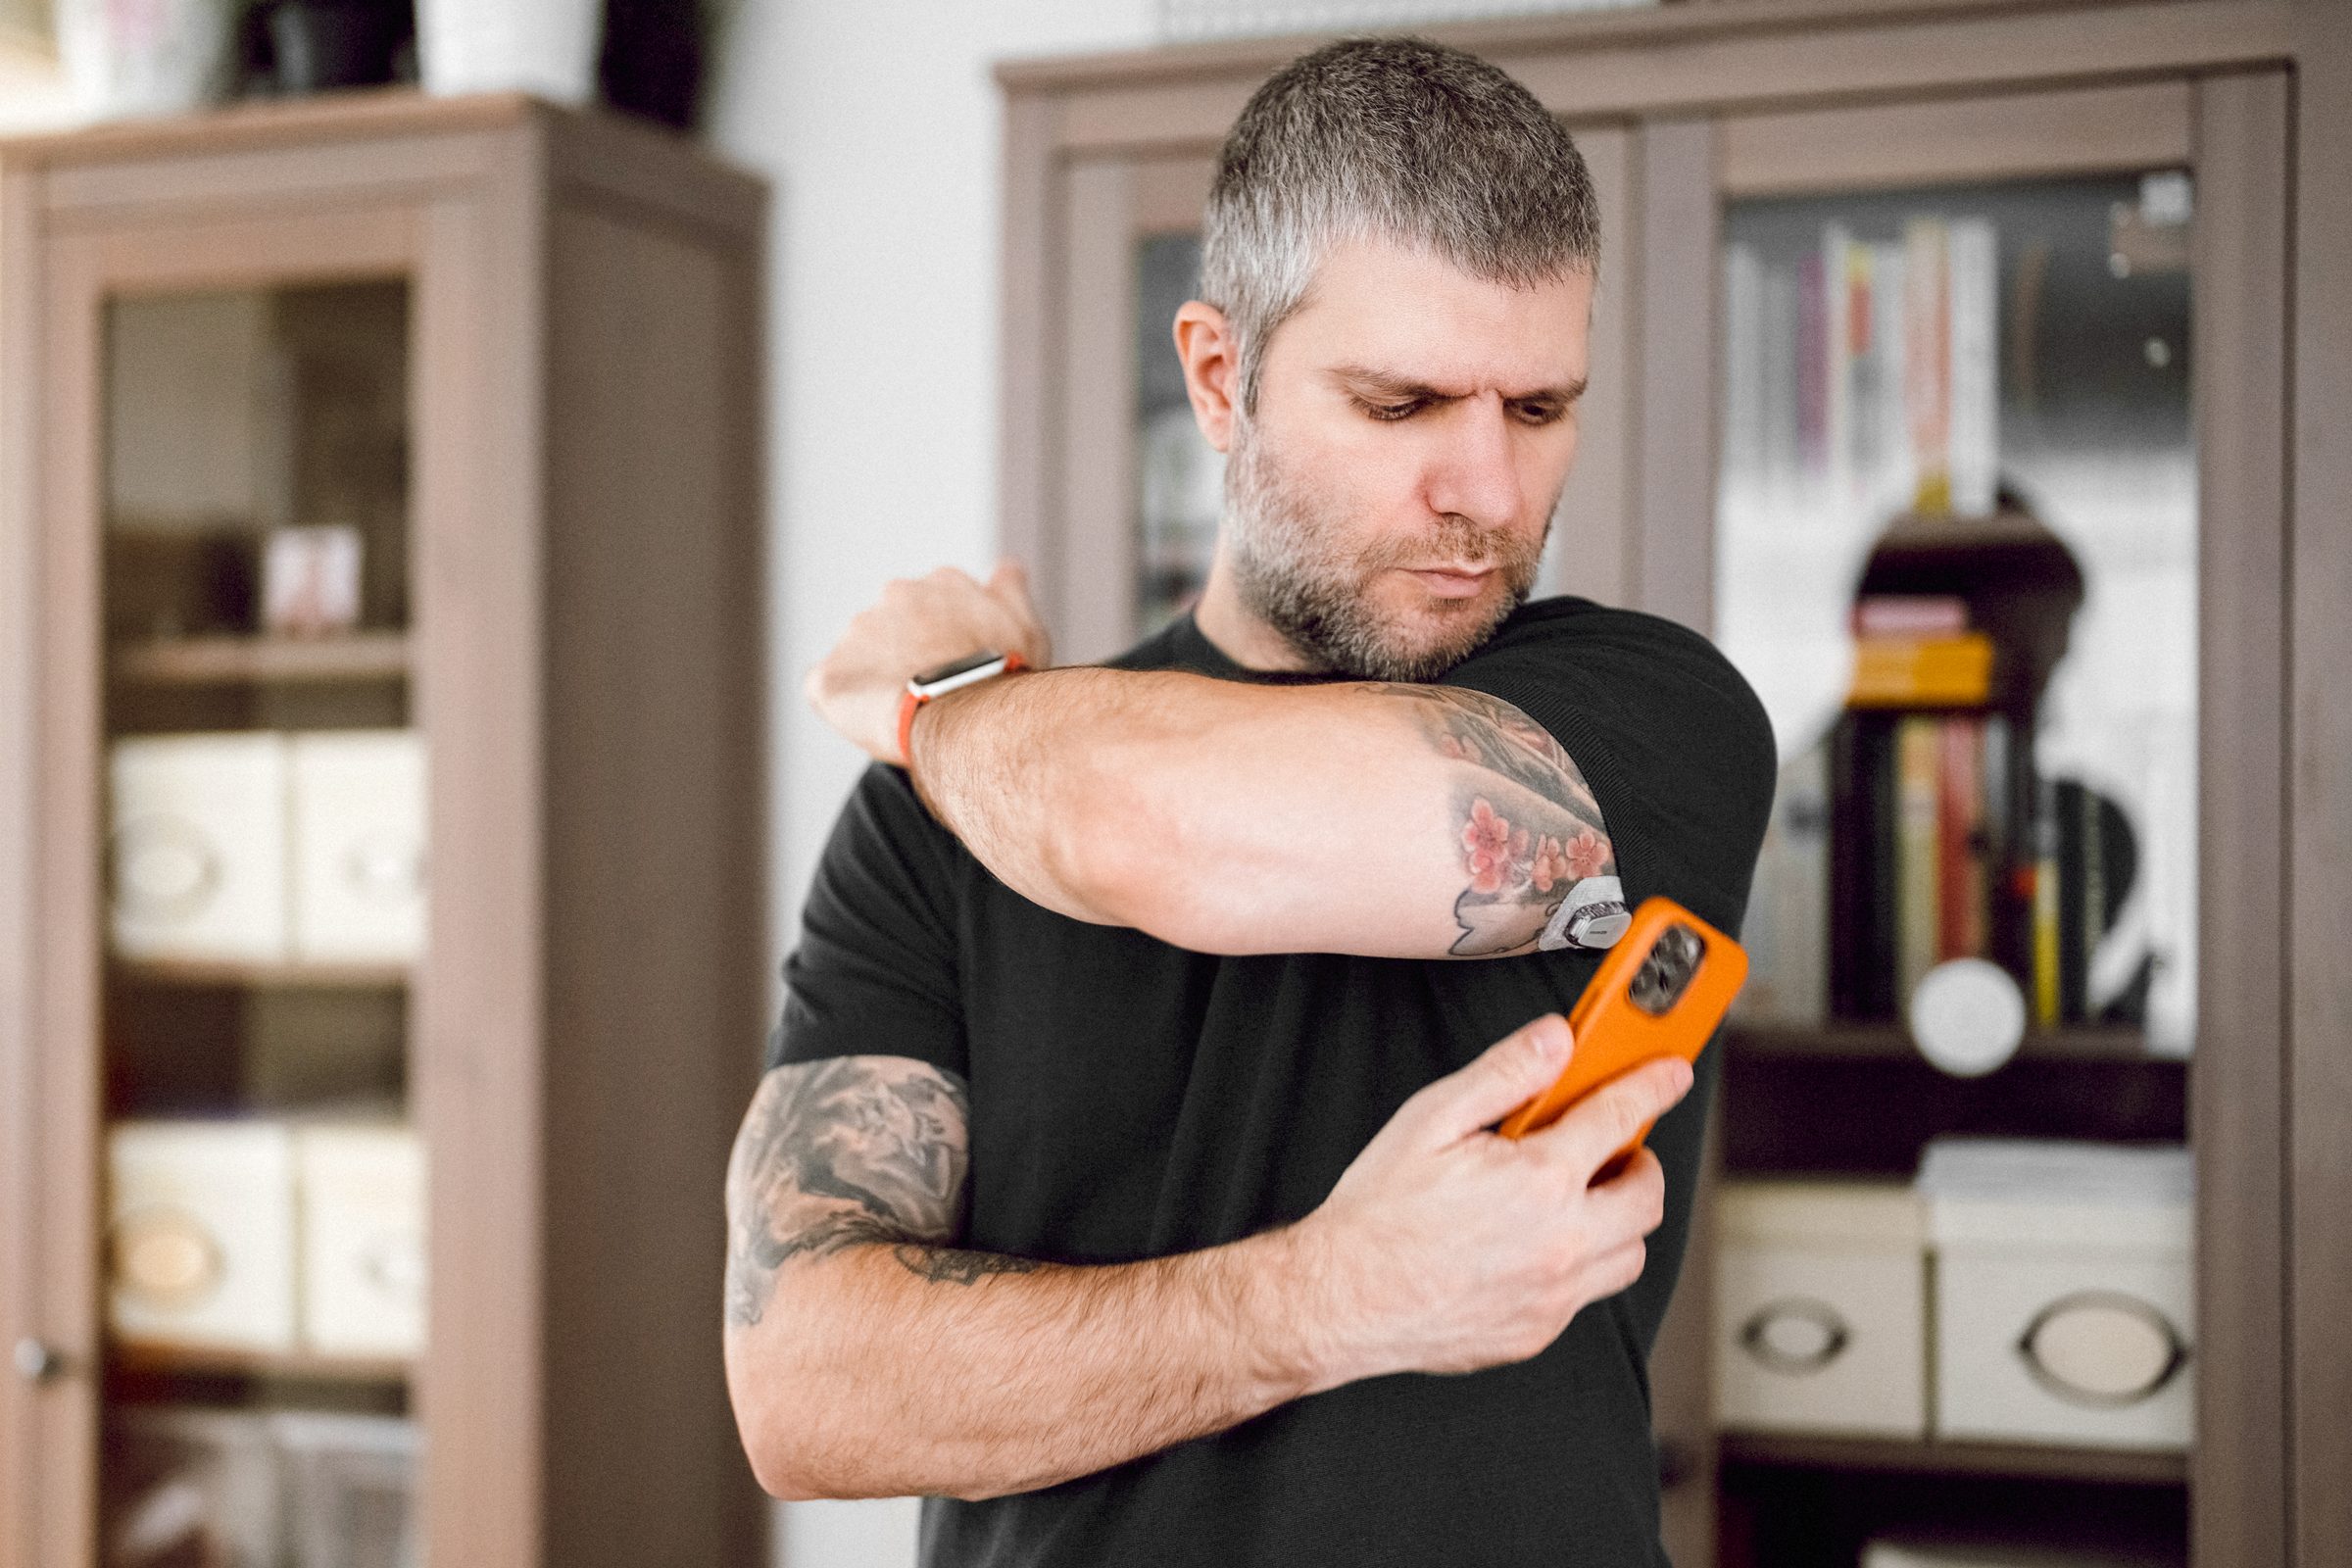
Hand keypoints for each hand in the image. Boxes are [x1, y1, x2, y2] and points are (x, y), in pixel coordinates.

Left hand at [805, 562, 1053, 763]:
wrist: (967, 716)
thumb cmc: (1003, 674)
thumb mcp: (1023, 623)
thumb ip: (1009, 590)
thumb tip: (1006, 566)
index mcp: (942, 583)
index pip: (936, 606)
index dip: (946, 640)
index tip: (959, 667)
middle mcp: (895, 595)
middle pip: (895, 626)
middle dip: (907, 655)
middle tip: (934, 694)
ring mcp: (858, 632)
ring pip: (861, 656)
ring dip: (877, 679)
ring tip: (907, 712)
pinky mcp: (828, 676)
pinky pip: (827, 689)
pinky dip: (845, 704)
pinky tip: (872, 721)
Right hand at [1290, 1014, 1692, 1383]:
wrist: (1341, 1300)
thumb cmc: (1378, 1213)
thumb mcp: (1433, 1119)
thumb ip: (1504, 1074)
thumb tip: (1554, 1040)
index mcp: (1539, 1180)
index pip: (1619, 1117)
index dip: (1652, 1086)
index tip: (1670, 1074)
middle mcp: (1561, 1241)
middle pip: (1646, 1196)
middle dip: (1640, 1162)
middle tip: (1612, 1146)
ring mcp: (1554, 1294)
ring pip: (1629, 1253)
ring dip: (1618, 1218)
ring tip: (1578, 1196)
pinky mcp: (1538, 1331)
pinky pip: (1589, 1294)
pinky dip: (1583, 1262)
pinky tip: (1540, 1241)